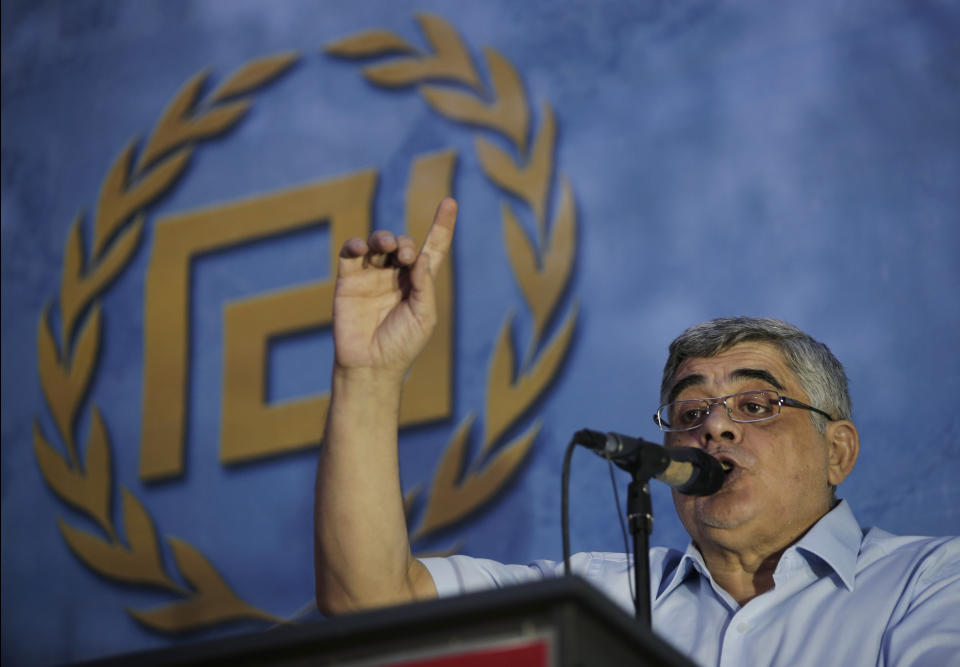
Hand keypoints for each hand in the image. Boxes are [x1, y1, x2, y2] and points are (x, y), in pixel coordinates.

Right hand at [333, 198, 456, 378]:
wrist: (369, 365)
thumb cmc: (402, 345)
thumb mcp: (424, 316)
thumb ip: (424, 285)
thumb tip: (419, 256)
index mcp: (418, 284)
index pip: (432, 249)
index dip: (442, 226)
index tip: (450, 202)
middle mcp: (395, 276)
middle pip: (403, 245)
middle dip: (406, 244)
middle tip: (406, 257)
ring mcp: (371, 276)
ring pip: (378, 244)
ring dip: (384, 238)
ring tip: (388, 246)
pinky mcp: (348, 280)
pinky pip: (351, 253)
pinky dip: (356, 244)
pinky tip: (362, 247)